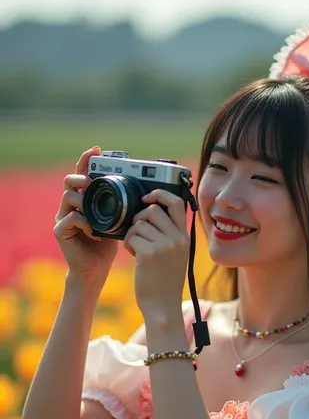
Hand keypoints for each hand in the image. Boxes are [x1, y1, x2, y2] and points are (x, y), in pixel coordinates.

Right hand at [54, 147, 118, 282]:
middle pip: (70, 180)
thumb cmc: (106, 246)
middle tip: (94, 182)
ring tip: (96, 211)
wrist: (96, 269)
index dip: (87, 160)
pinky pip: (69, 218)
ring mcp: (63, 217)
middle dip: (82, 177)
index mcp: (84, 200)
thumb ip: (119, 206)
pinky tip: (94, 232)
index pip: (83, 175)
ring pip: (68, 196)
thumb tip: (137, 189)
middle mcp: (70, 205)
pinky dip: (84, 222)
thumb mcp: (117, 221)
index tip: (97, 150)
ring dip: (84, 200)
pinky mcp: (60, 231)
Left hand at [124, 190, 189, 318]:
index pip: (176, 203)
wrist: (163, 307)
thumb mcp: (176, 256)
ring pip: (139, 224)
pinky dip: (128, 244)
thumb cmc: (165, 282)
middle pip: (152, 210)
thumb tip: (150, 213)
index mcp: (185, 238)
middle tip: (137, 232)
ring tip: (136, 248)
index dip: (160, 194)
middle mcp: (177, 239)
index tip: (147, 197)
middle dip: (139, 218)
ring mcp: (164, 246)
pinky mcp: (149, 253)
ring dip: (132, 234)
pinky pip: (131, 237)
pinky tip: (134, 256)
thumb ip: (170, 236)